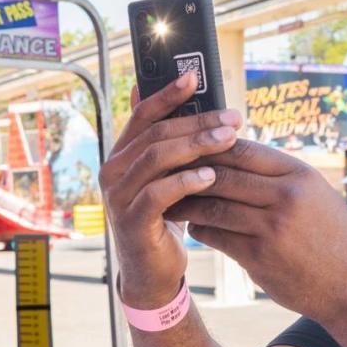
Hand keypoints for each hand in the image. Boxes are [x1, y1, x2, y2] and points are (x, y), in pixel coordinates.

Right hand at [99, 72, 242, 306]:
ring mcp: (119, 196)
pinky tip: (211, 176)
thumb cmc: (167, 219)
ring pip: (156, 158)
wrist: (153, 271)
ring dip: (196, 146)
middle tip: (232, 117)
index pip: (143, 114)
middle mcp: (114, 171)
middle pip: (156, 133)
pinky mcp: (131, 221)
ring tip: (228, 139)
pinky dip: (186, 182)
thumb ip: (173, 146)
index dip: (167, 93)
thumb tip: (192, 104)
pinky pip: (158, 194)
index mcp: (123, 155)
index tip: (195, 76)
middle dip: (197, 121)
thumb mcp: (170, 178)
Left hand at [166, 140, 346, 322]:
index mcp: (300, 175)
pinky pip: (216, 236)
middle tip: (168, 172)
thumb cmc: (333, 238)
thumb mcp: (317, 195)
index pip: (242, 149)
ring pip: (213, 205)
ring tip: (173, 200)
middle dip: (191, 172)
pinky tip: (193, 226)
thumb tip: (238, 153)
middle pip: (223, 174)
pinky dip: (200, 229)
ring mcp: (271, 227)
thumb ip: (282, 176)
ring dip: (188, 202)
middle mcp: (286, 196)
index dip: (211, 147)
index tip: (191, 149)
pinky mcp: (259, 257)